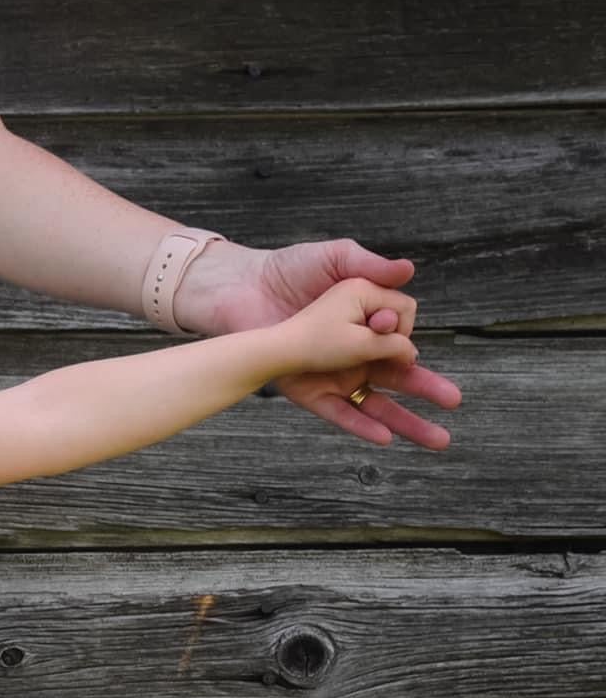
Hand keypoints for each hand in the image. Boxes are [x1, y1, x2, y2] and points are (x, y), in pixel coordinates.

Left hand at [176, 238, 459, 448]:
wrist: (242, 293)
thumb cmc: (290, 269)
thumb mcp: (336, 259)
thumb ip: (371, 266)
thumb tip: (409, 270)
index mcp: (367, 316)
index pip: (402, 327)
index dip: (398, 328)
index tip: (377, 322)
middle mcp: (357, 347)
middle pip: (401, 372)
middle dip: (428, 387)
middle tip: (455, 401)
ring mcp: (336, 372)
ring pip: (379, 401)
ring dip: (407, 419)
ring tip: (438, 438)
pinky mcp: (311, 390)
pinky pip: (340, 412)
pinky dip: (361, 424)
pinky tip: (384, 438)